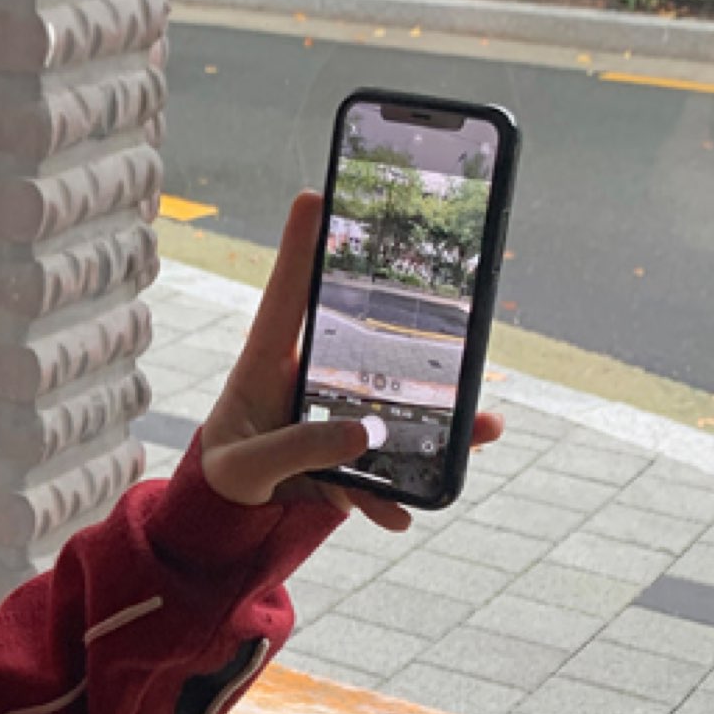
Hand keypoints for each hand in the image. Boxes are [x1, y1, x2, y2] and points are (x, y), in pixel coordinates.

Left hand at [193, 190, 504, 532]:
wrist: (229, 519)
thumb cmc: (227, 472)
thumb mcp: (243, 468)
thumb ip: (293, 449)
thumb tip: (363, 433)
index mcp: (268, 363)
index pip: (287, 297)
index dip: (301, 247)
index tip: (316, 194)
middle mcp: (311, 379)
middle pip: (371, 345)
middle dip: (421, 331)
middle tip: (463, 305)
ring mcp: (338, 417)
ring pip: (398, 410)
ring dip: (444, 424)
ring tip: (486, 427)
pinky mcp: (351, 459)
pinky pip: (384, 472)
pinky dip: (395, 496)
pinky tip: (400, 515)